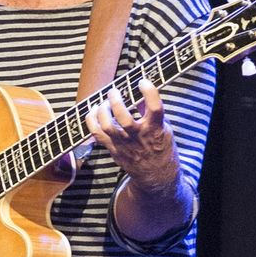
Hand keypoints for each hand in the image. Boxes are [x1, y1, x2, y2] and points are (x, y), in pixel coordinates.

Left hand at [85, 78, 179, 194]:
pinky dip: (91, 119)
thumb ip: (149, 110)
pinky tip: (94, 111)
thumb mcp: (164, 127)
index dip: (149, 92)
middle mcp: (139, 137)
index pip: (155, 108)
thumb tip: (138, 89)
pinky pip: (96, 133)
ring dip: (102, 110)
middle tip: (114, 91)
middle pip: (124, 118)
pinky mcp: (113, 149)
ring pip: (107, 126)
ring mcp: (124, 144)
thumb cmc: (160, 146)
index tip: (143, 82)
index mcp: (156, 129)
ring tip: (104, 102)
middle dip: (116, 101)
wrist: (156, 174)